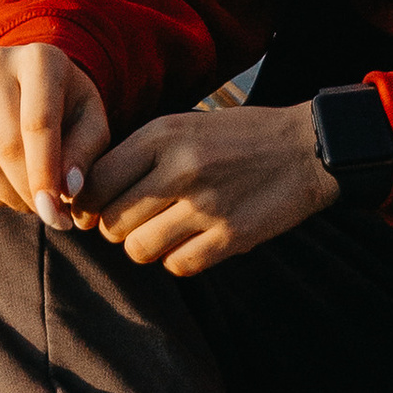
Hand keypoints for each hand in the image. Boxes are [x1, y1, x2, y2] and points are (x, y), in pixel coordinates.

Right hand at [0, 42, 112, 225]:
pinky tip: (9, 193)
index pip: (37, 123)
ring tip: (32, 203)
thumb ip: (86, 151)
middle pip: (6, 144)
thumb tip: (69, 189)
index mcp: (39, 59)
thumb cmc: (69, 105)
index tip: (56, 211)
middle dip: (28, 189)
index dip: (45, 173)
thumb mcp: (91, 121)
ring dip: (8, 195)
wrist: (31, 84)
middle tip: (49, 214)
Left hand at [81, 103, 340, 277]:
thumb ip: (136, 156)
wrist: (305, 148)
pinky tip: (192, 241)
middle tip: (135, 221)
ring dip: (146, 246)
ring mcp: (207, 205)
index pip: (96, 182)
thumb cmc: (234, 138)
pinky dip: (177, 260)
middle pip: (113, 221)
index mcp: (162, 135)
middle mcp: (180, 168)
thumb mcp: (182, 126)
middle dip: (117, 228)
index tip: (94, 210)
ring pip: (139, 249)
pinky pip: (178, 266)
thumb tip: (88, 199)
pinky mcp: (232, 236)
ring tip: (164, 231)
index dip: (87, 203)